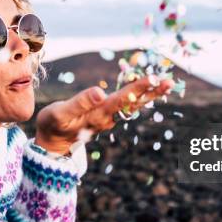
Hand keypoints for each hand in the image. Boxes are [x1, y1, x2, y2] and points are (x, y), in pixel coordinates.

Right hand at [34, 75, 173, 153]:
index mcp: (98, 115)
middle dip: (152, 91)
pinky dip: (139, 97)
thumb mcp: (60, 114)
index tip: (153, 78)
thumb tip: (100, 91)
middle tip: (170, 81)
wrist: (52, 142)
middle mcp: (107, 118)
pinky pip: (126, 105)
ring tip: (166, 84)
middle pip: (133, 103)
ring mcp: (108, 118)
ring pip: (132, 105)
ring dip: (149, 94)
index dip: (138, 88)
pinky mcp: (106, 117)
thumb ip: (79, 103)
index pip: (122, 99)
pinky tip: (149, 91)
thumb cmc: (53, 125)